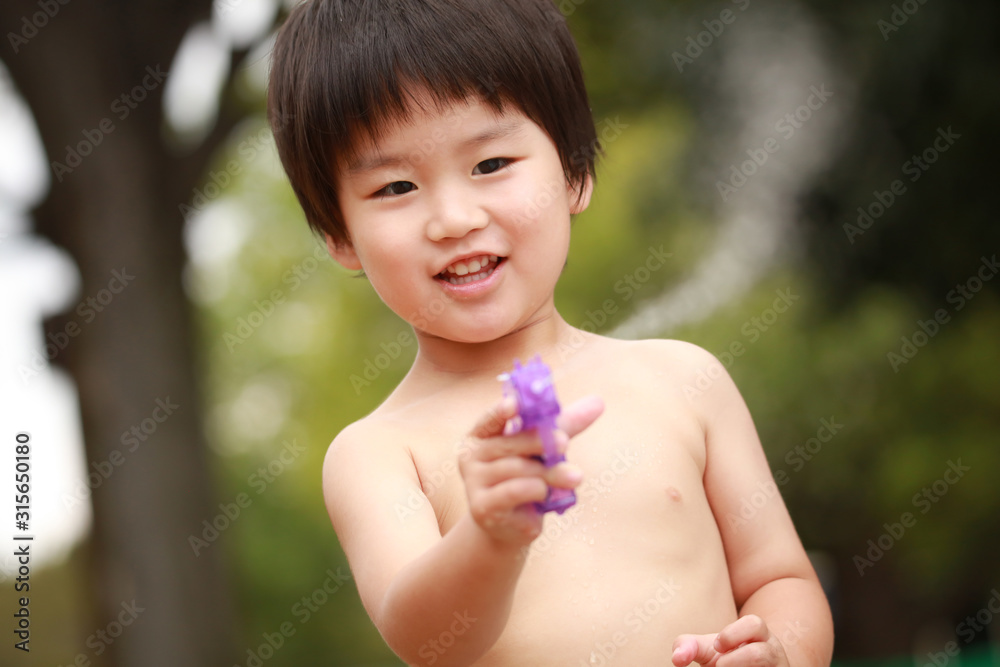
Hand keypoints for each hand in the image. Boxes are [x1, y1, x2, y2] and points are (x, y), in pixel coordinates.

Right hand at [459, 395, 602, 545]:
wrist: (511, 526)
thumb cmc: (528, 479)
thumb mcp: (544, 450)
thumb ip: (565, 425)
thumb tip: (598, 402)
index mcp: (482, 435)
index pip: (490, 418)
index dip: (501, 410)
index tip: (515, 404)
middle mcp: (472, 456)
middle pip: (509, 443)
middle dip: (540, 441)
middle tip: (565, 441)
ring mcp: (474, 482)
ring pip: (517, 469)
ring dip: (550, 473)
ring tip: (575, 477)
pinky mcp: (481, 507)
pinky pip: (514, 492)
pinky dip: (537, 490)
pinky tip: (548, 495)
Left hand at [672, 615, 790, 666]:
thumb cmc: (726, 659)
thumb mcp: (707, 650)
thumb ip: (689, 646)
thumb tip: (677, 658)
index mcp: (758, 635)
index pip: (754, 624)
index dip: (732, 634)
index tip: (717, 646)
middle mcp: (773, 652)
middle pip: (763, 652)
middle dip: (736, 660)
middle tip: (719, 665)